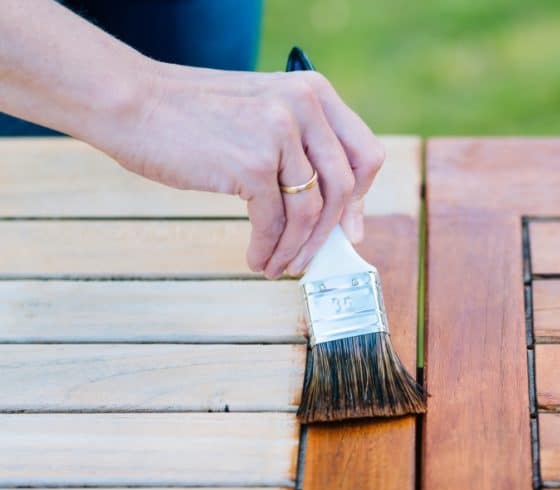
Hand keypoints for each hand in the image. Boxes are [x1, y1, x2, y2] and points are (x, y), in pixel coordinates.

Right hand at [95, 62, 383, 278]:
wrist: (132, 102)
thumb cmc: (191, 114)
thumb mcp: (262, 111)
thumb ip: (299, 145)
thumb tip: (329, 206)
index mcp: (314, 91)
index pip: (365, 152)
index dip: (362, 198)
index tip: (350, 227)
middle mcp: (304, 106)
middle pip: (344, 187)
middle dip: (330, 233)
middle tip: (313, 258)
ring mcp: (280, 134)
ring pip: (310, 211)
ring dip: (297, 248)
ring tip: (280, 265)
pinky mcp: (252, 164)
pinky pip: (275, 222)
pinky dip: (270, 249)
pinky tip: (258, 259)